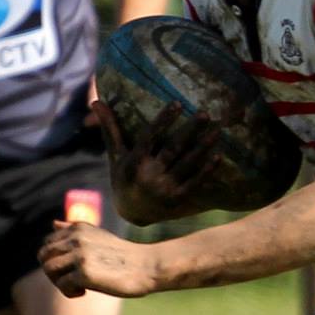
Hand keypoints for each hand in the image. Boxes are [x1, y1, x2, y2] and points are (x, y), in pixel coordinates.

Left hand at [38, 221, 160, 298]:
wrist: (148, 267)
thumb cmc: (123, 256)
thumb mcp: (98, 237)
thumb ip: (74, 232)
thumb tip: (53, 224)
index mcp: (78, 227)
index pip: (47, 243)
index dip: (55, 260)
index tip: (72, 268)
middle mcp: (76, 237)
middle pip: (43, 256)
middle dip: (53, 272)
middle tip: (71, 281)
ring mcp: (79, 254)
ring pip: (49, 269)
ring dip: (60, 282)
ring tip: (78, 286)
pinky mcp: (84, 272)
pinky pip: (62, 285)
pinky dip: (70, 292)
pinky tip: (85, 292)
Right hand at [94, 99, 219, 224]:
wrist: (131, 213)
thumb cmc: (123, 177)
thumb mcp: (115, 155)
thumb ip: (110, 128)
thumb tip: (95, 101)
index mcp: (133, 162)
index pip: (149, 136)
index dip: (163, 120)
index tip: (177, 103)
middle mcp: (148, 175)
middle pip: (173, 148)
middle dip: (190, 130)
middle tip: (205, 113)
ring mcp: (164, 188)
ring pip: (187, 164)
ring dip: (203, 147)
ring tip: (217, 130)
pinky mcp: (177, 198)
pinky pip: (194, 182)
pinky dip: (206, 170)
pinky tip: (218, 155)